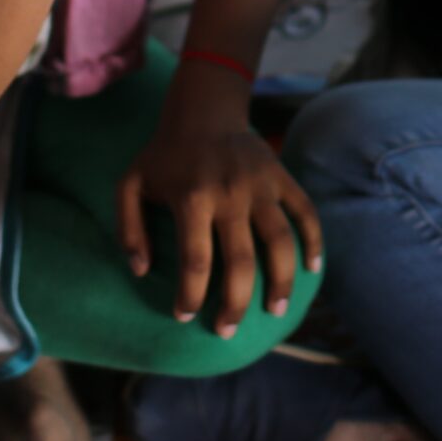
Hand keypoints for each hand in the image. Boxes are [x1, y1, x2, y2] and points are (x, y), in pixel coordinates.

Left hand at [117, 65, 323, 336]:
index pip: (195, 261)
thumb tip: (141, 271)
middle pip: (241, 261)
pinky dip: (313, 241)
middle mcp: (230, 193)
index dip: (190, 296)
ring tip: (275, 310)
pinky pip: (305, 212)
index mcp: (192, 198)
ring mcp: (261, 185)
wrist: (203, 110)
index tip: (184, 316)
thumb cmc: (164, 156)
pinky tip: (311, 269)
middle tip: (228, 330)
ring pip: (280, 242)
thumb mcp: (130, 185)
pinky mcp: (282, 177)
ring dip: (281, 281)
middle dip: (235, 303)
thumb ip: (128, 228)